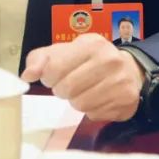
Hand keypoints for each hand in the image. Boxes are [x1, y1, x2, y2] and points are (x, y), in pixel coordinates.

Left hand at [20, 33, 144, 121]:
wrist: (131, 70)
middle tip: (69, 86)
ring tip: (84, 91)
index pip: (55, 68)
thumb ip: (42, 59)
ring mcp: (120, 82)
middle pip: (67, 89)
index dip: (48, 77)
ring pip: (80, 105)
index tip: (53, 77)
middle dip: (62, 90)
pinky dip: (91, 110)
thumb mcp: (66, 51)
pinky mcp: (126, 103)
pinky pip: (94, 115)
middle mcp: (109, 61)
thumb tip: (27, 75)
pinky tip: (98, 99)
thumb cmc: (91, 60)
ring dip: (76, 101)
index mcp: (91, 44)